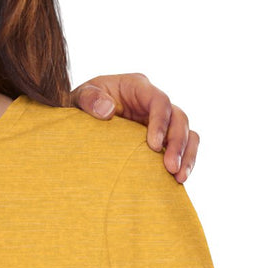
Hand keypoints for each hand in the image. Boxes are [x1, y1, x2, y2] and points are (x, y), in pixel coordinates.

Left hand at [73, 73, 198, 181]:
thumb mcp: (80, 96)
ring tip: (179, 178)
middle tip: (170, 167)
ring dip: (186, 155)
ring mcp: (161, 120)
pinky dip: (184, 161)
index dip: (160, 122)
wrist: (82, 118)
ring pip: (187, 133)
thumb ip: (90, 99)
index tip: (153, 146)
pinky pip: (183, 147)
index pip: (159, 100)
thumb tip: (107, 111)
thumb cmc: (83, 103)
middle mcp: (154, 102)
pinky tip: (177, 180)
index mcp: (138, 87)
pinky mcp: (163, 137)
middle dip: (177, 143)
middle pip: (179, 118)